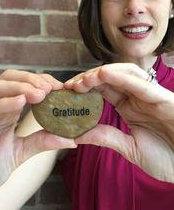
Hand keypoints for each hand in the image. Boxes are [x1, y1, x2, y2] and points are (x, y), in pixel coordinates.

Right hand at [0, 70, 75, 189]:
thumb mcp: (21, 151)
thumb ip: (42, 141)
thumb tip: (71, 140)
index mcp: (9, 108)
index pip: (24, 84)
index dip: (41, 80)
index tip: (58, 86)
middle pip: (12, 78)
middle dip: (32, 79)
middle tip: (50, 88)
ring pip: (0, 86)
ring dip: (21, 86)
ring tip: (40, 94)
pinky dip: (4, 103)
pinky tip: (20, 101)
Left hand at [65, 63, 173, 181]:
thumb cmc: (167, 158)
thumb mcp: (131, 149)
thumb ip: (107, 138)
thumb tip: (79, 135)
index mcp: (128, 107)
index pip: (103, 90)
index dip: (85, 87)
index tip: (67, 91)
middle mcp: (137, 97)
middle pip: (110, 78)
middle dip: (88, 78)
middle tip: (69, 85)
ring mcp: (149, 96)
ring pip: (123, 74)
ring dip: (101, 74)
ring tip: (82, 80)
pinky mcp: (163, 99)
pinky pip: (140, 84)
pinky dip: (121, 77)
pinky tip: (103, 75)